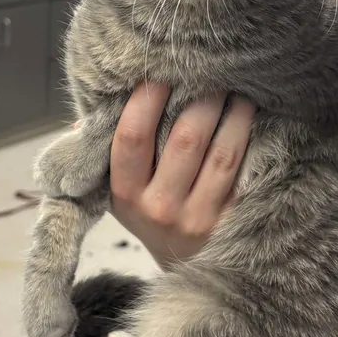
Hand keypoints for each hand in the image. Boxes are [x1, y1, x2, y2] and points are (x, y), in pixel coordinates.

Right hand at [108, 83, 254, 266]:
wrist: (183, 266)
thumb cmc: (149, 214)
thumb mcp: (118, 192)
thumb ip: (105, 153)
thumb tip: (85, 118)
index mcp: (126, 194)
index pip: (132, 138)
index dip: (147, 99)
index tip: (160, 70)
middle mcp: (161, 207)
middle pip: (185, 139)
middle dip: (201, 97)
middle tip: (211, 71)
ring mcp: (200, 217)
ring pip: (222, 152)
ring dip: (234, 112)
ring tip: (238, 87)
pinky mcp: (232, 221)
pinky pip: (246, 171)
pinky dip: (251, 138)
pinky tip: (252, 115)